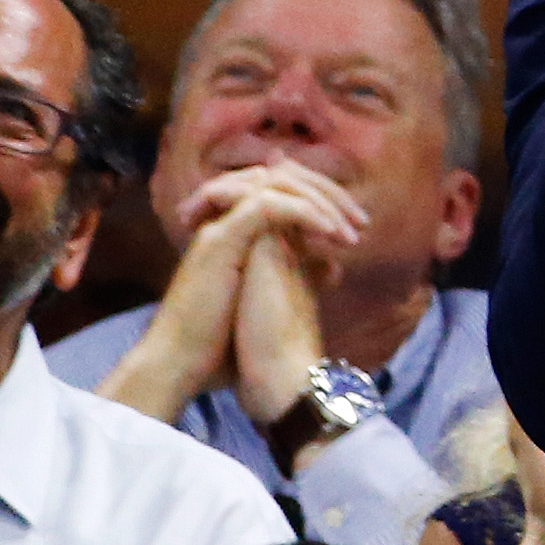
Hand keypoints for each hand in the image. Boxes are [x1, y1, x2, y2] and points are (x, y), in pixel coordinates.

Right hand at [95, 163, 363, 424]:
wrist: (183, 368)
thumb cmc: (222, 345)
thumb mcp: (271, 299)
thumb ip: (296, 274)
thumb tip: (332, 266)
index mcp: (237, 233)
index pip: (282, 189)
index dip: (323, 200)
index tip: (357, 229)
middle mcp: (225, 223)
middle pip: (281, 176)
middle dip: (327, 193)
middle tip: (361, 221)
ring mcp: (219, 229)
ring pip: (275, 183)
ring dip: (321, 202)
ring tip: (351, 233)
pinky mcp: (219, 241)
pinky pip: (266, 205)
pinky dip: (303, 213)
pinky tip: (331, 235)